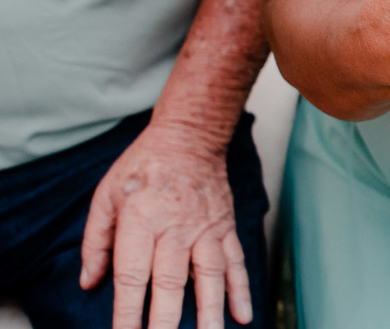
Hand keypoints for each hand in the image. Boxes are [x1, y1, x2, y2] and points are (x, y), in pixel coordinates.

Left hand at [80, 125, 250, 328]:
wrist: (190, 136)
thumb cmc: (143, 166)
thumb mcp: (106, 195)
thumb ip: (95, 241)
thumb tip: (89, 282)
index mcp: (141, 220)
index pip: (133, 275)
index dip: (128, 311)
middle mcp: (176, 227)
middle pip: (171, 283)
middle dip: (166, 321)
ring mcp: (205, 228)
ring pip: (209, 276)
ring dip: (210, 311)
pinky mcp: (225, 227)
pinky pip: (235, 261)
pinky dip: (241, 289)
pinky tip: (242, 315)